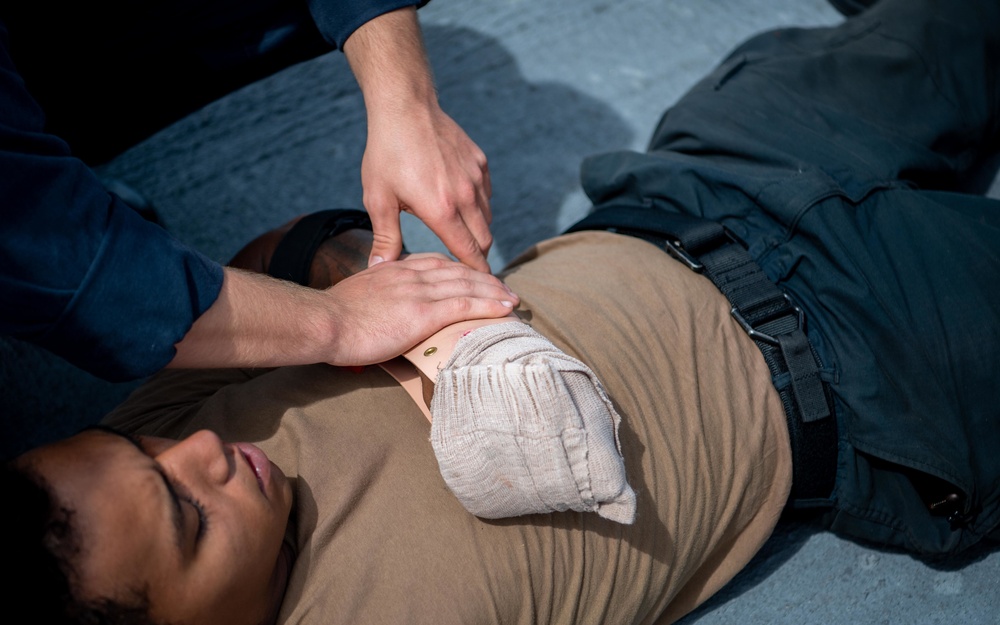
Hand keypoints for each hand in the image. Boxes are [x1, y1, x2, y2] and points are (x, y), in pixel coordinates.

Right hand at [322, 255, 514, 365]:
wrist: (324, 322)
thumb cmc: (334, 318)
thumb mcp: (358, 298)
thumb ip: (377, 298)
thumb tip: (383, 310)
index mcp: (396, 269)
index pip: (437, 263)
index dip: (460, 270)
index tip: (476, 277)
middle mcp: (412, 275)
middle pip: (458, 272)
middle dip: (485, 279)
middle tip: (505, 288)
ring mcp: (419, 292)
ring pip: (467, 285)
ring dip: (494, 291)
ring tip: (513, 299)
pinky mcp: (423, 312)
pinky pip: (464, 304)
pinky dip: (489, 305)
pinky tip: (506, 309)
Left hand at [342, 7, 493, 273]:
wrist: (405, 106)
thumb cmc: (386, 153)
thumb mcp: (379, 199)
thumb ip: (385, 238)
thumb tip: (379, 270)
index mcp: (442, 210)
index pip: (470, 253)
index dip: (476, 274)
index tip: (479, 289)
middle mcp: (465, 196)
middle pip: (485, 240)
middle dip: (479, 257)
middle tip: (468, 271)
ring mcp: (476, 177)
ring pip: (488, 217)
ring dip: (478, 232)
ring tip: (464, 242)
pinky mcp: (480, 162)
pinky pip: (486, 194)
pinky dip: (478, 206)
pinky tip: (461, 207)